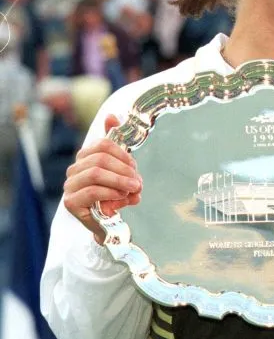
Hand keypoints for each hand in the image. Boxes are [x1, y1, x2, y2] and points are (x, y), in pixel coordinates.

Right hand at [63, 114, 141, 243]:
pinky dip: (111, 192)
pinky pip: (92, 191)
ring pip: (96, 174)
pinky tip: (122, 197)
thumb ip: (117, 143)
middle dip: (124, 170)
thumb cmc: (116, 192)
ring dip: (120, 181)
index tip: (135, 167)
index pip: (103, 144)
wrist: (109, 223)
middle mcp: (74, 169)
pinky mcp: (71, 202)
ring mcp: (70, 186)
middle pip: (100, 158)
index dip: (123, 154)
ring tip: (134, 189)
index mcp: (85, 157)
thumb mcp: (122, 168)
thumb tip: (111, 116)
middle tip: (138, 182)